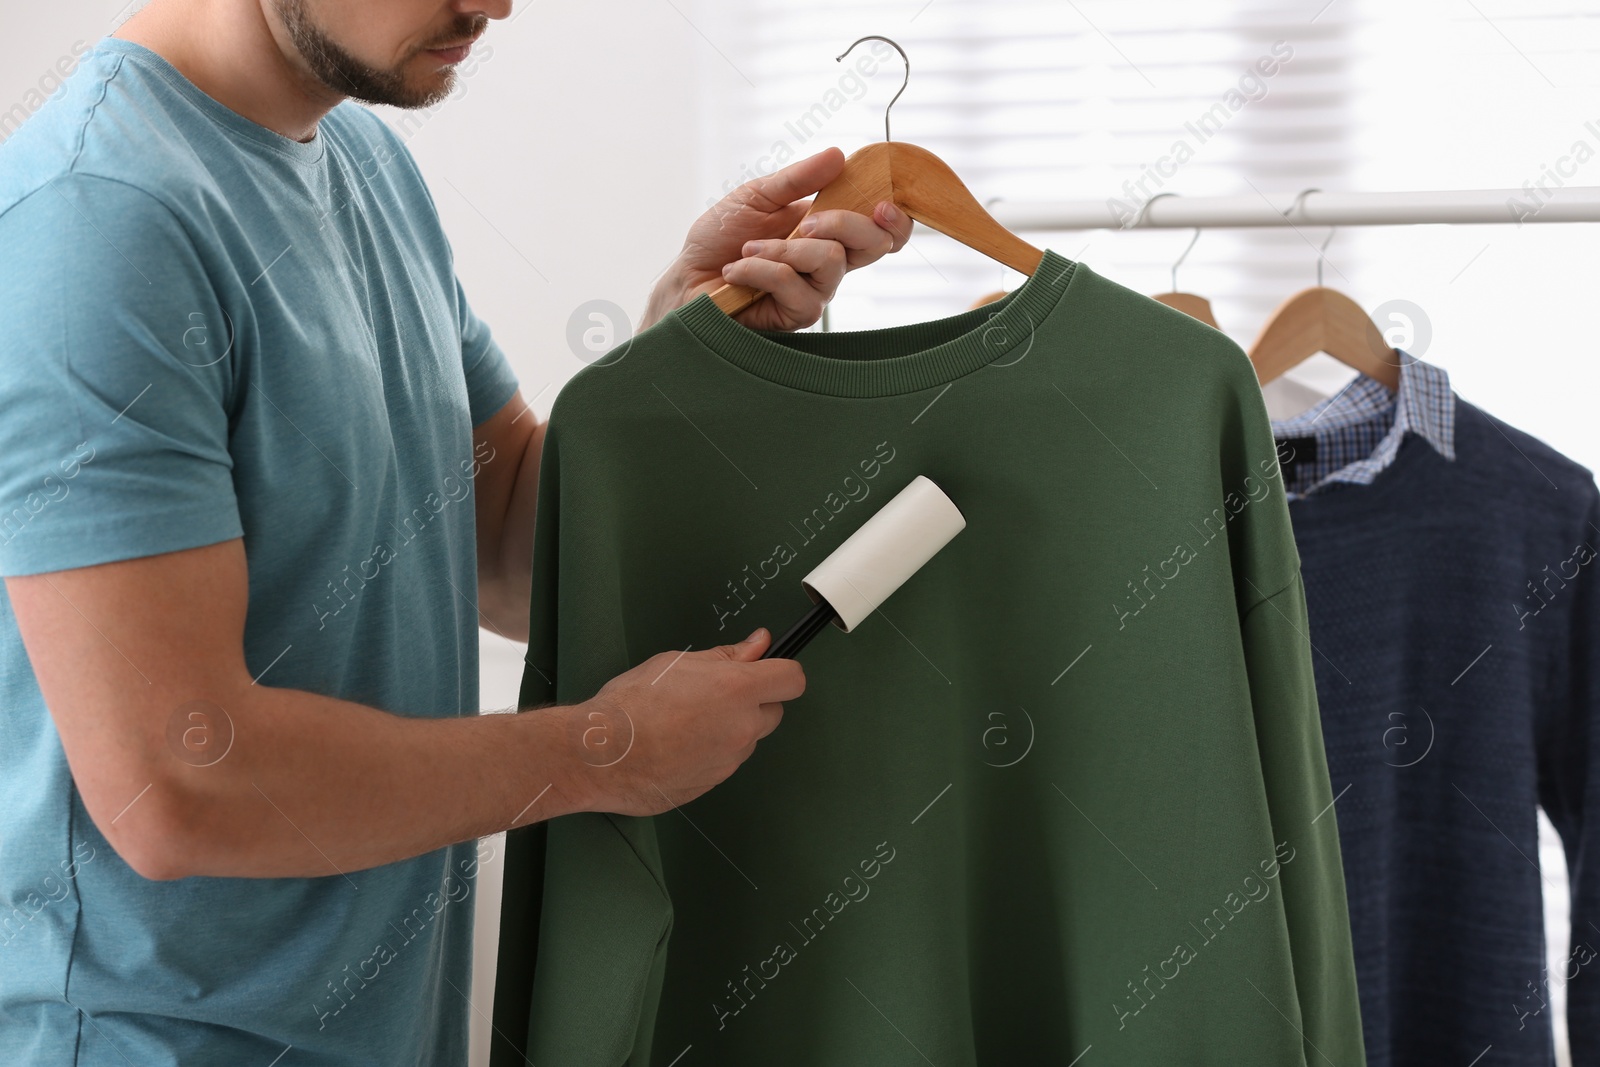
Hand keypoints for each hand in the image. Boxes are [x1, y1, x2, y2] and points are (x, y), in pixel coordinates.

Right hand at [562, 627, 803, 815]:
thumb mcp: (678, 663)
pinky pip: (725, 761)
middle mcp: (742, 727)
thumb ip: (727, 656)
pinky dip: (711, 752)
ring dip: (730, 729)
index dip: (782, 672)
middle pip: (773, 712)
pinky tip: (678, 744)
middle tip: (715, 696)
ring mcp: (730, 760)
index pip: (792, 680)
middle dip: (754, 702)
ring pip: (747, 739)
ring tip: (685, 722)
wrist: (601, 754)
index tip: (769, 670)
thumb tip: (758, 645)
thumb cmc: (631, 705)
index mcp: (737, 690)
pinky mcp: (714, 783)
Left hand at [644, 147, 911, 331]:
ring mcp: (814, 291)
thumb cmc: (720, 240)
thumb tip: (838, 155)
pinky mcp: (794, 316)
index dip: (896, 218)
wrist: (686, 279)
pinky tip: (737, 270)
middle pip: (874, 245)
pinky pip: (794, 287)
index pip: (881, 230)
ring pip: (830, 262)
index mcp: (827, 231)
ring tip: (749, 248)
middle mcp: (827, 263)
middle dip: (845, 223)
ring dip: (786, 249)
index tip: (883, 202)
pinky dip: (762, 270)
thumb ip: (797, 180)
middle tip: (807, 221)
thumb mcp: (756, 196)